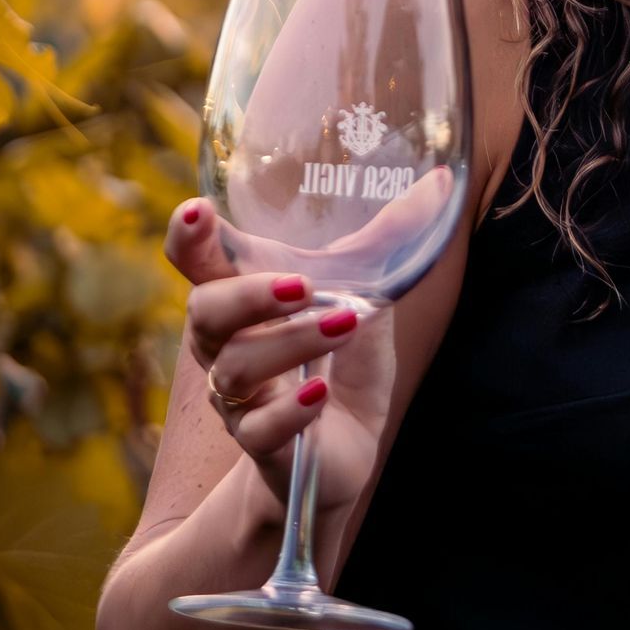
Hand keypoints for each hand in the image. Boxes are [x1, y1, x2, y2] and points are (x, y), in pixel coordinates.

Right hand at [165, 195, 413, 519]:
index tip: (198, 210)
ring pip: (235, 369)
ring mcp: (241, 399)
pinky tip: (320, 394)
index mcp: (243, 299)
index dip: (188, 237)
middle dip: (245, 296)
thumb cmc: (343, 359)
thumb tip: (441, 183)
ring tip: (343, 325)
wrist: (343, 447)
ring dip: (290, 343)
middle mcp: (227, 347)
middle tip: (300, 285)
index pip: (198, 262)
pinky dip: (289, 410)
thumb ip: (386, 245)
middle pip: (203, 314)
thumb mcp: (367, 296)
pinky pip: (260, 430)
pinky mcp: (264, 444)